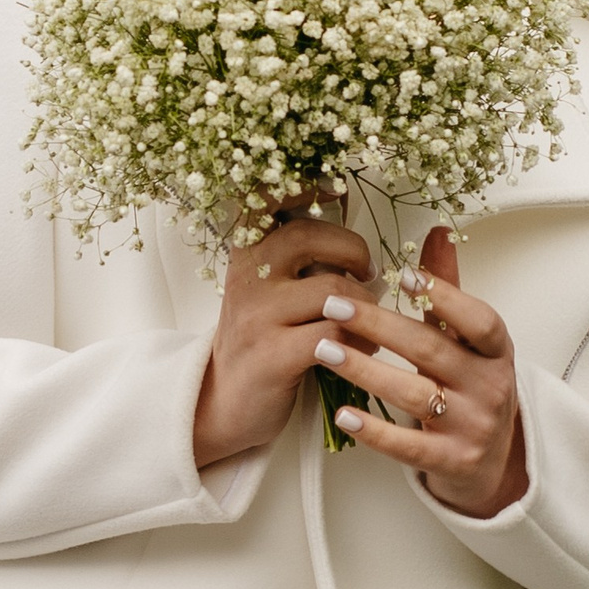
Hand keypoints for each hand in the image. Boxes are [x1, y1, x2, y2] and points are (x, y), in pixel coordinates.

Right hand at [193, 208, 375, 468]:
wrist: (221, 404)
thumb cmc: (260, 341)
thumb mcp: (266, 290)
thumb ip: (297, 258)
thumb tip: (348, 226)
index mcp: (246, 253)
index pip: (265, 199)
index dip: (301, 184)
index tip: (334, 185)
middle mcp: (246, 277)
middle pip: (307, 236)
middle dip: (353, 250)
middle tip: (367, 273)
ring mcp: (256, 316)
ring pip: (331, 289)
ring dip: (364, 306)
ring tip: (367, 324)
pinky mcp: (271, 356)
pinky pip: (334, 335)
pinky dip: (359, 342)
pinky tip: (359, 351)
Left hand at [311, 226, 527, 518]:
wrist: (491, 461)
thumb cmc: (471, 385)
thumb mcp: (468, 338)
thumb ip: (450, 287)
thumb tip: (437, 231)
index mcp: (495, 351)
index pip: (480, 321)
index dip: (446, 297)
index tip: (405, 275)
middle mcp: (489, 387)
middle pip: (432, 351)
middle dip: (380, 326)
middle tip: (334, 304)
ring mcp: (471, 427)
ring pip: (414, 395)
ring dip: (366, 371)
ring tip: (325, 349)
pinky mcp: (449, 461)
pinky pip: (407, 447)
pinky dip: (373, 431)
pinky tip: (342, 413)